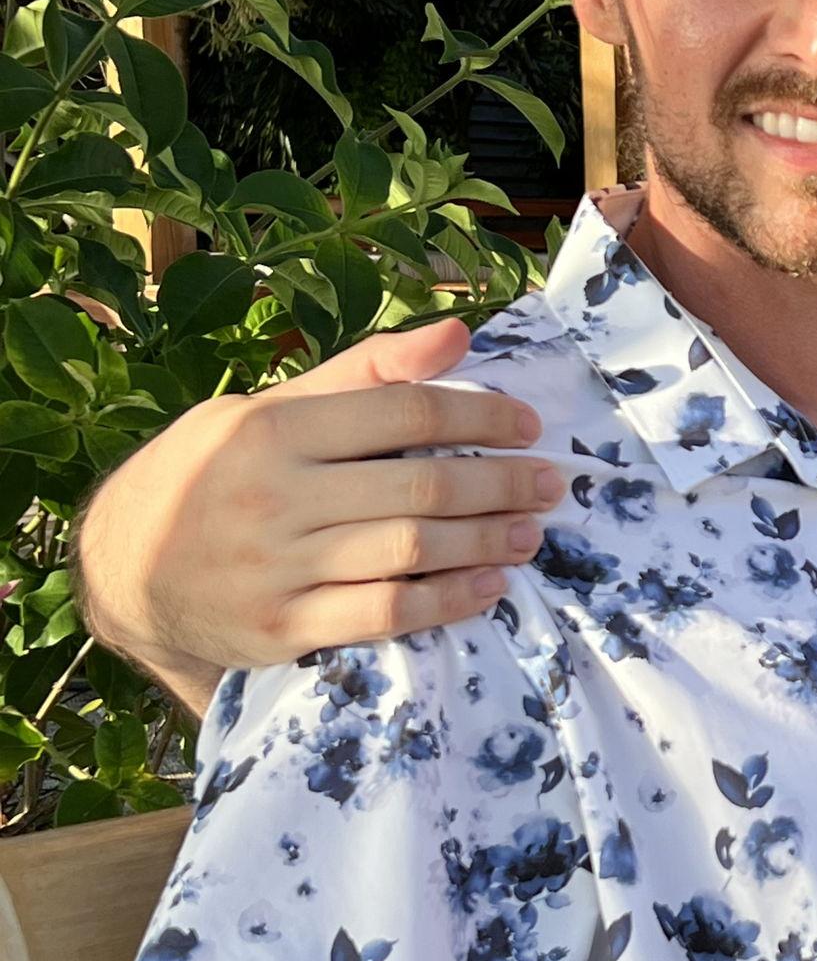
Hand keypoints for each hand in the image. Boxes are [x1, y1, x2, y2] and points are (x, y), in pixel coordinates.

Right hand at [76, 316, 561, 707]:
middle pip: (420, 485)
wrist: (123, 569)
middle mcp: (275, 493)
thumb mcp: (271, 408)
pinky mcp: (283, 627)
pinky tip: (486, 587)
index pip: (405, 410)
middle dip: (501, 485)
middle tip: (549, 486)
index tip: (527, 427)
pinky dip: (446, 599)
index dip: (480, 416)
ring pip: (410, 549)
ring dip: (486, 542)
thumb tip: (459, 333)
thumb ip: (366, 372)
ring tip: (529, 535)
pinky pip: (384, 612)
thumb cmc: (216, 474)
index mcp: (275, 426)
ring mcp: (278, 565)